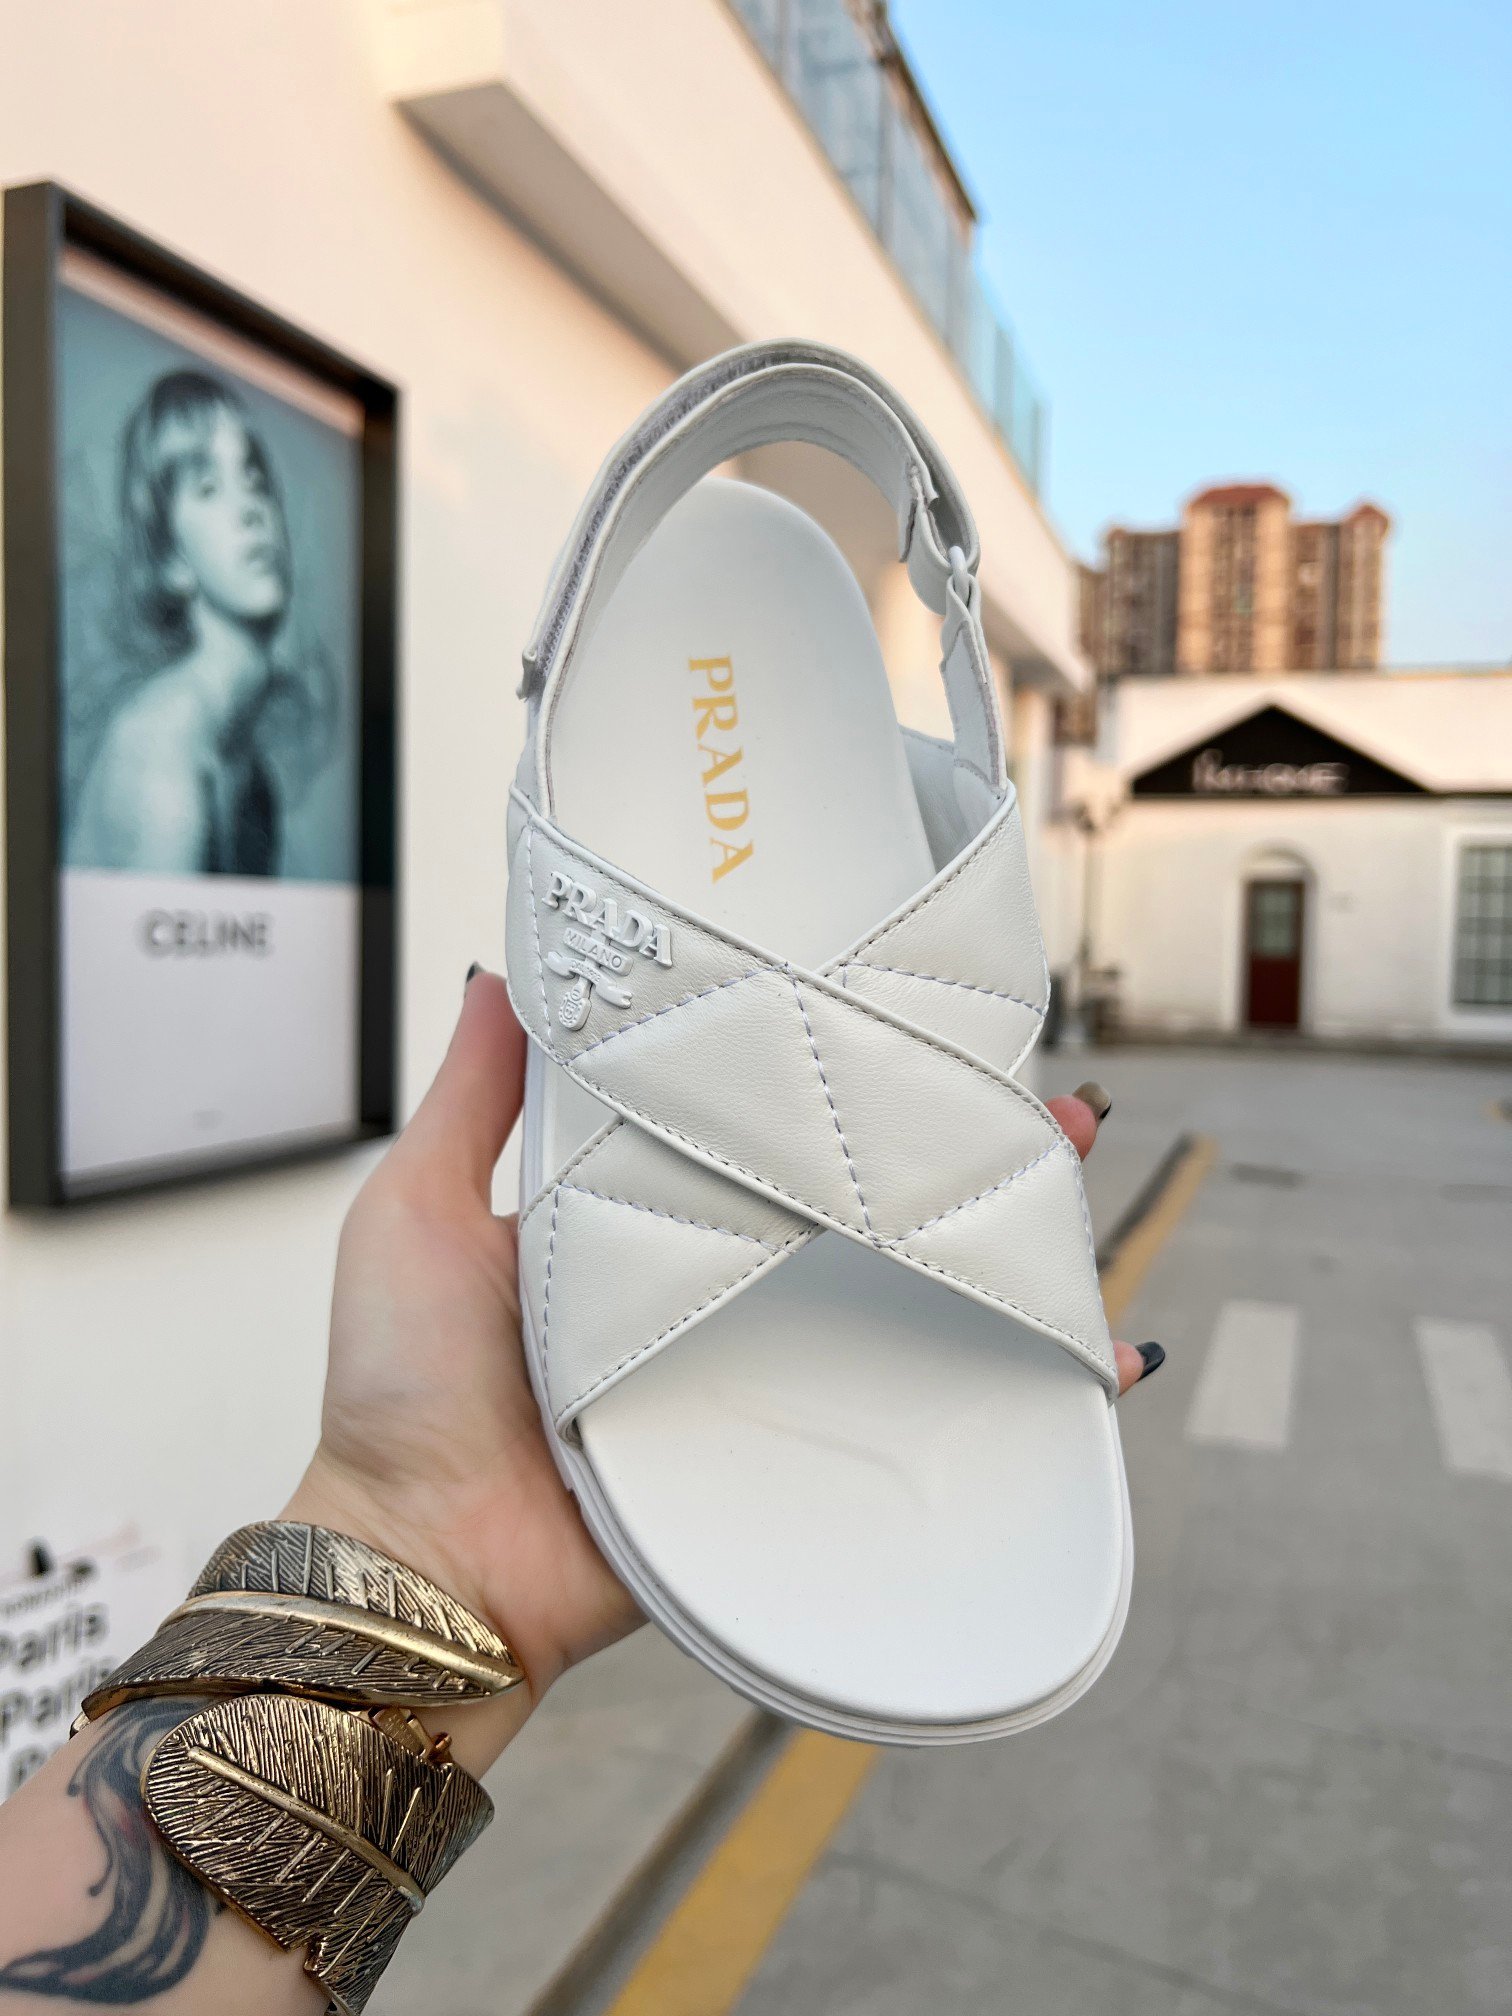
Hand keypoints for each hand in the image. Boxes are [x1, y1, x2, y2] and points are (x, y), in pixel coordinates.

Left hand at [287, 976, 1152, 1752]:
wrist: (418, 1556)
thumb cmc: (401, 1387)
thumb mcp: (418, 1210)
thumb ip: (472, 1099)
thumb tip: (502, 972)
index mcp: (638, 1211)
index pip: (761, 1124)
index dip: (836, 1073)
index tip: (903, 1017)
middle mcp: (710, 1282)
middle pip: (855, 1203)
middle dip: (952, 1149)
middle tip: (1039, 1104)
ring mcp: (753, 1368)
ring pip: (901, 1295)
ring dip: (997, 1246)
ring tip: (1069, 1187)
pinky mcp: (780, 1449)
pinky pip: (906, 1414)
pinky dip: (1007, 1393)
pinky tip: (1092, 1363)